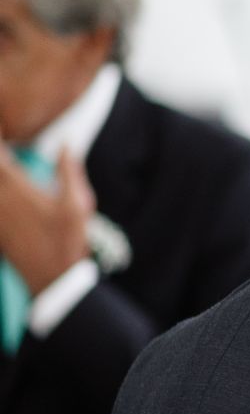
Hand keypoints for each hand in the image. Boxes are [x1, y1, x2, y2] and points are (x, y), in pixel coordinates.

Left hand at [0, 148, 93, 293]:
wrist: (52, 278)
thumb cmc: (68, 240)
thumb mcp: (78, 204)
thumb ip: (69, 171)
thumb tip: (66, 143)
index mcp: (18, 187)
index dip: (1, 145)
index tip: (6, 135)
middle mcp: (0, 199)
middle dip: (1, 160)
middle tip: (9, 154)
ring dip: (1, 179)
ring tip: (9, 173)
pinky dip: (0, 196)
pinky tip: (8, 196)